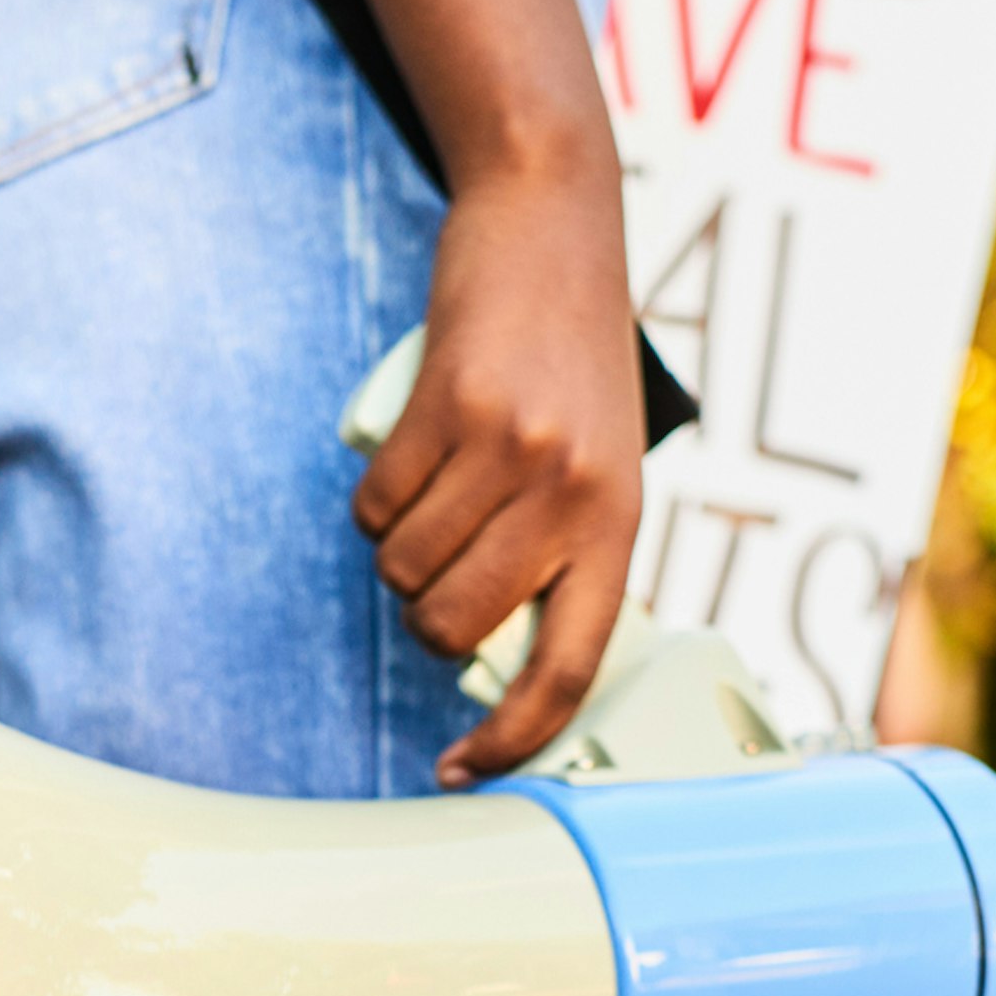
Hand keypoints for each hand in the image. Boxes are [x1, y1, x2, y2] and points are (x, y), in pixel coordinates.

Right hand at [296, 0, 645, 788]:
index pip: (570, 669)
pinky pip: (378, 501)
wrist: (553, 223)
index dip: (514, 738)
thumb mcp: (598, 461)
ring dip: (398, 545)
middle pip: (453, 626)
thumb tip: (489, 651)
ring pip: (405, 567)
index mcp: (619, 526)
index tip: (461, 771)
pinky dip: (376, 492)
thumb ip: (561, 550)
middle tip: (441, 556)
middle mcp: (571, 497)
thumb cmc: (572, 359)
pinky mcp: (450, 405)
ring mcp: (511, 451)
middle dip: (424, 612)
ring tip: (437, 484)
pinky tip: (412, 444)